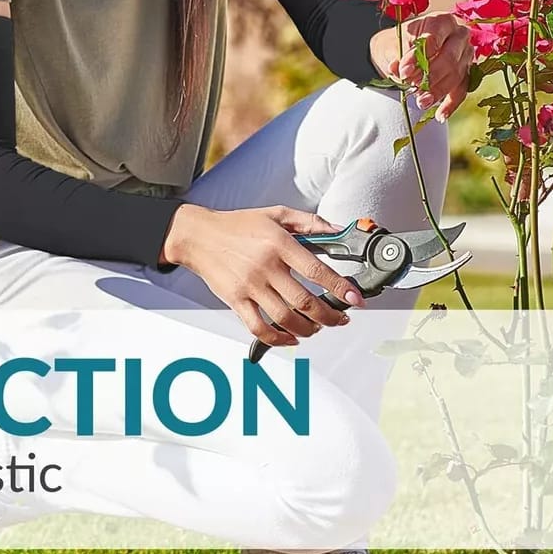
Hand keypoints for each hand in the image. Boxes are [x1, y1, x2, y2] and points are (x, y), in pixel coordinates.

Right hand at [162, 204, 363, 346]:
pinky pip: (259, 328)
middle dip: (330, 316)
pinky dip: (278, 339)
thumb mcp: (275, 214)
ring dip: (308, 329)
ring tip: (316, 327)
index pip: (317, 271)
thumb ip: (308, 222)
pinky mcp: (235, 300)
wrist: (198, 235)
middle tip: (339, 318)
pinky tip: (290, 338)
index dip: (340, 288)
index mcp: (279, 244)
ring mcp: (250, 286)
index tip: (355, 300)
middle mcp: (265, 267)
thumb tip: (337, 231)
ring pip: (286, 319)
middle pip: (306, 302)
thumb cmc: (237, 225)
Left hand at [369, 11, 473, 121]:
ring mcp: (466, 54)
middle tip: (413, 87)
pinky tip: (440, 115)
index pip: (434, 38)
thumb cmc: (399, 42)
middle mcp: (459, 35)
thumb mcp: (392, 45)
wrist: (402, 48)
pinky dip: (450, 104)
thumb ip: (397, 56)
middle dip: (430, 76)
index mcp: (441, 21)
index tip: (404, 72)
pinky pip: (462, 89)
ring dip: (438, 91)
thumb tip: (398, 69)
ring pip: (457, 75)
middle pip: (450, 58)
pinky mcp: (466, 72)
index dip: (419, 57)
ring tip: (421, 102)